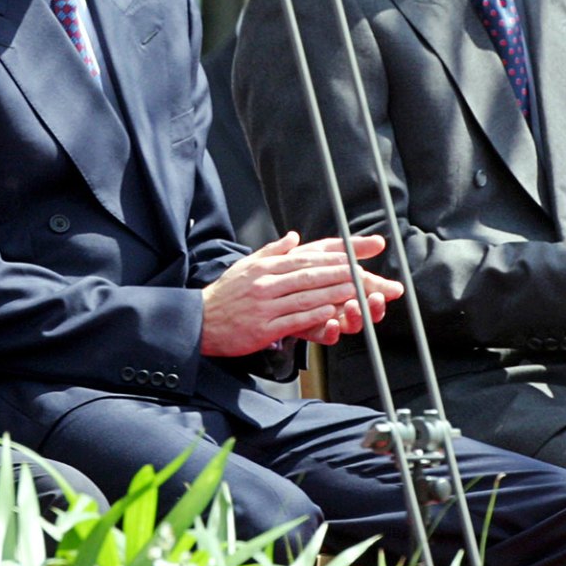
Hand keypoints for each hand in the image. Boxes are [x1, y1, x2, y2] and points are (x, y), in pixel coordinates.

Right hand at [199, 232, 403, 357]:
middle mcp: (266, 284)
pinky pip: (294, 319)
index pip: (304, 258)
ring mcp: (265, 306)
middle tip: (365, 273)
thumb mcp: (245, 267)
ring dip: (335, 293)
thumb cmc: (225, 295)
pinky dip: (315, 315)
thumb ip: (271, 251)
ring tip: (358, 291)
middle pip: (310, 275)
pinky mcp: (264, 328)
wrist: (199, 323)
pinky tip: (332, 312)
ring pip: (306, 297)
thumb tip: (293, 237)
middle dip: (341, 273)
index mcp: (264, 268)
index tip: (355, 256)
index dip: (332, 257)